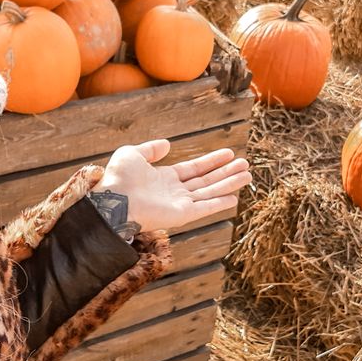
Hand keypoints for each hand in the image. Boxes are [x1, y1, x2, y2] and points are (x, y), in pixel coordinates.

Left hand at [95, 140, 251, 233]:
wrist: (113, 199)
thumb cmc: (118, 178)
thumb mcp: (133, 154)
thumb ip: (151, 149)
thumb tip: (167, 145)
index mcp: (164, 179)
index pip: (194, 169)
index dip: (211, 161)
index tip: (229, 153)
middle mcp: (174, 193)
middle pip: (206, 181)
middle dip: (226, 172)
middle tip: (245, 164)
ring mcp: (179, 205)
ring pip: (210, 192)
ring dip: (229, 183)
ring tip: (248, 174)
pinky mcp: (182, 215)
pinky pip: (205, 208)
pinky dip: (219, 203)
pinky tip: (234, 198)